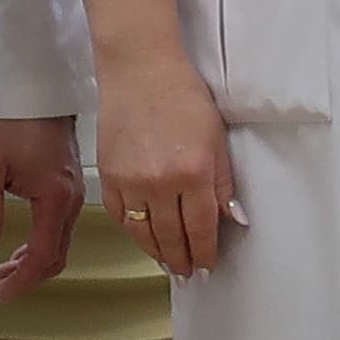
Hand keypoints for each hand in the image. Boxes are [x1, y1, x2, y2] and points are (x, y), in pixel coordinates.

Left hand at [0, 113, 80, 300]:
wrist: (39, 89)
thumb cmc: (15, 120)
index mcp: (54, 198)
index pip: (41, 257)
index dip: (20, 282)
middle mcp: (71, 201)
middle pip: (55, 258)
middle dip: (26, 278)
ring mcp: (74, 195)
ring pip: (59, 246)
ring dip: (32, 263)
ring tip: (3, 271)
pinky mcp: (70, 188)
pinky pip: (60, 229)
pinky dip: (41, 245)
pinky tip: (20, 247)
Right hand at [90, 51, 239, 279]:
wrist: (140, 70)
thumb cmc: (181, 95)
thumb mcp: (217, 138)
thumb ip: (223, 182)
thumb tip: (231, 218)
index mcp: (193, 172)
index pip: (202, 228)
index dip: (205, 252)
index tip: (207, 264)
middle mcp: (160, 182)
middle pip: (172, 237)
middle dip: (182, 258)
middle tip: (187, 270)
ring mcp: (130, 181)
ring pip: (144, 232)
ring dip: (157, 252)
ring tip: (167, 261)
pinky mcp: (108, 176)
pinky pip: (121, 216)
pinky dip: (133, 230)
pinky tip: (143, 236)